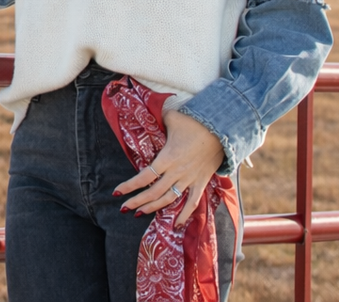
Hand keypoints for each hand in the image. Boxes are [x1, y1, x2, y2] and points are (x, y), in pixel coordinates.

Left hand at [115, 109, 224, 227]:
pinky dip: (185, 215)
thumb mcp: (171, 117)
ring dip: (153, 208)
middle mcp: (176, 172)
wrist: (221, 129)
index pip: (144, 176)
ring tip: (139, 214)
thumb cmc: (194, 122)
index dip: (130, 186)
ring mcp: (189, 179)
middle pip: (153, 192)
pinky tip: (176, 226)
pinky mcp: (201, 182)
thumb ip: (158, 118)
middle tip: (123, 208)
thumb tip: (148, 113)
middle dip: (136, 201)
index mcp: (167, 158)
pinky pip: (192, 203)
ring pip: (169, 199)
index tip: (117, 191)